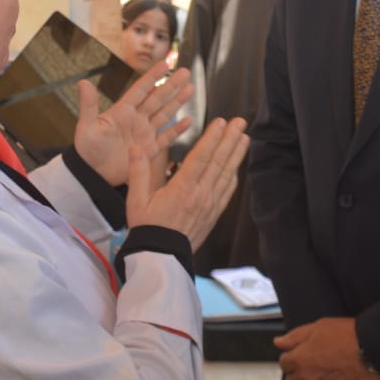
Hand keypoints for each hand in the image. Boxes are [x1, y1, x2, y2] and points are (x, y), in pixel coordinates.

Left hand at [73, 61, 192, 185]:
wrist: (93, 175)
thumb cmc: (87, 150)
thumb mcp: (87, 127)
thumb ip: (89, 105)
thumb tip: (83, 82)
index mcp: (122, 111)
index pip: (141, 89)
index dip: (153, 77)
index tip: (166, 63)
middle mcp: (136, 120)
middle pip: (157, 99)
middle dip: (171, 85)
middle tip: (185, 72)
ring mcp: (144, 134)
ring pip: (164, 114)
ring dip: (177, 102)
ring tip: (190, 89)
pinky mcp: (149, 150)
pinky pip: (166, 138)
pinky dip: (177, 130)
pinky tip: (188, 121)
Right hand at [125, 116, 246, 248]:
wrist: (161, 257)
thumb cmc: (148, 228)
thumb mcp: (136, 200)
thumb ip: (138, 171)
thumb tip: (136, 147)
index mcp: (182, 188)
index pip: (201, 157)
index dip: (212, 138)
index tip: (221, 123)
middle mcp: (200, 194)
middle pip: (218, 162)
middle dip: (230, 140)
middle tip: (240, 123)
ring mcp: (209, 205)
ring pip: (226, 175)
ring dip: (235, 155)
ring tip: (244, 138)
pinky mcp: (213, 214)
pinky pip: (226, 192)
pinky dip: (233, 177)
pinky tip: (237, 168)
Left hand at [276, 318, 378, 379]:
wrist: (371, 349)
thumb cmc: (345, 334)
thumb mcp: (317, 327)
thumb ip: (295, 337)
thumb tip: (278, 342)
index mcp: (298, 358)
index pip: (284, 363)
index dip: (291, 358)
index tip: (299, 356)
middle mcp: (305, 377)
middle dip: (298, 374)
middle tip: (309, 369)